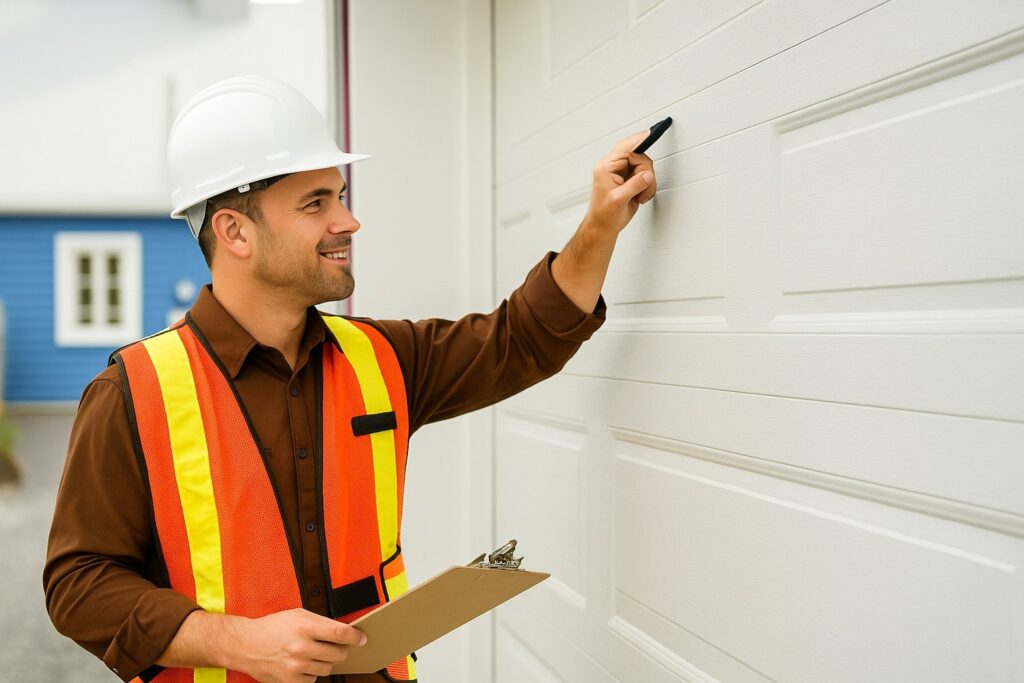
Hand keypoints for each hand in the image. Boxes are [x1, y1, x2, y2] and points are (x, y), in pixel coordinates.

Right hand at [234, 608, 366, 682]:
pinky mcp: (290, 680)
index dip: (355, 636)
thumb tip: (344, 630)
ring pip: (328, 668)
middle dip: (344, 650)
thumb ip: (321, 622)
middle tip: (341, 646)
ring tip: (317, 653)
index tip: (361, 638)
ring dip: (327, 661)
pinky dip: (313, 672)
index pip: (340, 633)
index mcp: (305, 627)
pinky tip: (304, 663)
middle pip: (338, 653)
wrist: (246, 645)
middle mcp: (301, 647)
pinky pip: (313, 679)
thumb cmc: (272, 627)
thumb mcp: (298, 615)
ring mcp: (295, 666)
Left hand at [584, 129, 658, 235]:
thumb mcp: (618, 200)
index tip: (650, 133)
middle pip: (639, 157)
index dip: (639, 139)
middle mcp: (614, 167)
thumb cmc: (604, 215)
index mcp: (606, 168)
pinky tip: (640, 197)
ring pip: (644, 167)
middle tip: (643, 189)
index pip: (624, 147)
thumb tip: (647, 175)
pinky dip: (648, 187)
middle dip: (645, 173)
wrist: (603, 227)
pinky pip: (646, 176)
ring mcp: (623, 173)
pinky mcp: (630, 180)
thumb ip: (634, 185)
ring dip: (647, 183)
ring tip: (639, 196)